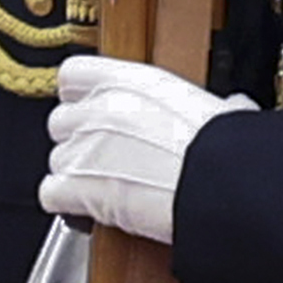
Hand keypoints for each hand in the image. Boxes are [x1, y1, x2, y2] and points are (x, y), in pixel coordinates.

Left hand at [42, 56, 234, 249]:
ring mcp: (82, 147)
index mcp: (130, 82)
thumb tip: (232, 106)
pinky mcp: (75, 187)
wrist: (221, 187)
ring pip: (57, 160)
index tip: (90, 109)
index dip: (79, 96)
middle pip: (60, 122)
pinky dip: (65, 203)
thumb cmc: (226, 152)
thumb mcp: (222, 111)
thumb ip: (207, 106)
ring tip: (111, 186)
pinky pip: (50, 193)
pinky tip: (91, 207)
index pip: (73, 75)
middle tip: (109, 158)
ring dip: (76, 175)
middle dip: (79, 141)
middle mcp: (99, 109)